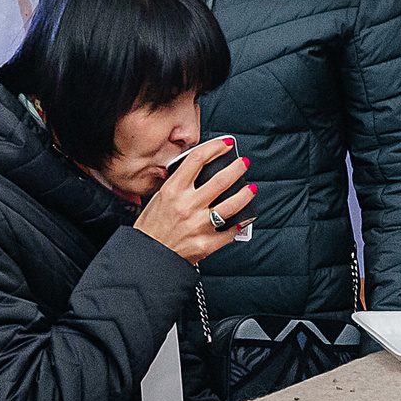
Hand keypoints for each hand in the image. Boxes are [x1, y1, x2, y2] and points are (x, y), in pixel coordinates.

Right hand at [134, 136, 253, 263]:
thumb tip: (197, 171)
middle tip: (243, 163)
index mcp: (173, 190)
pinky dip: (238, 225)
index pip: (197, 159)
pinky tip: (243, 219)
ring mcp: (198, 225)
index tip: (225, 144)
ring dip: (245, 194)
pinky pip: (229, 232)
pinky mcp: (206, 243)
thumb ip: (178, 184)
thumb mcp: (159, 198)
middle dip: (237, 168)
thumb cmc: (151, 227)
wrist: (148, 256)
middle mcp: (187, 205)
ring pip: (232, 205)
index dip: (215, 147)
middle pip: (220, 180)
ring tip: (252, 188)